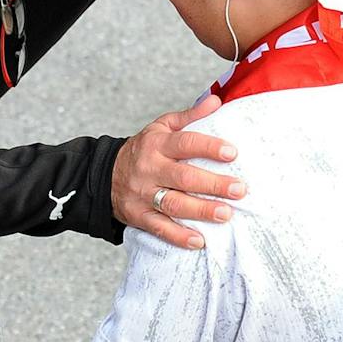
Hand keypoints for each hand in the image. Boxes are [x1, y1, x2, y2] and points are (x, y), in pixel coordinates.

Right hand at [112, 95, 245, 248]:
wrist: (103, 175)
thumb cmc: (143, 150)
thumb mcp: (160, 127)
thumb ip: (189, 116)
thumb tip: (215, 101)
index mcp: (157, 144)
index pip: (185, 143)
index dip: (208, 147)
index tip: (232, 153)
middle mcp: (149, 169)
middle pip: (183, 177)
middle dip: (213, 184)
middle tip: (239, 189)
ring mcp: (143, 194)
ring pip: (173, 204)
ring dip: (201, 210)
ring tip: (225, 214)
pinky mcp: (138, 216)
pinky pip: (159, 228)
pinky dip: (179, 236)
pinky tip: (200, 240)